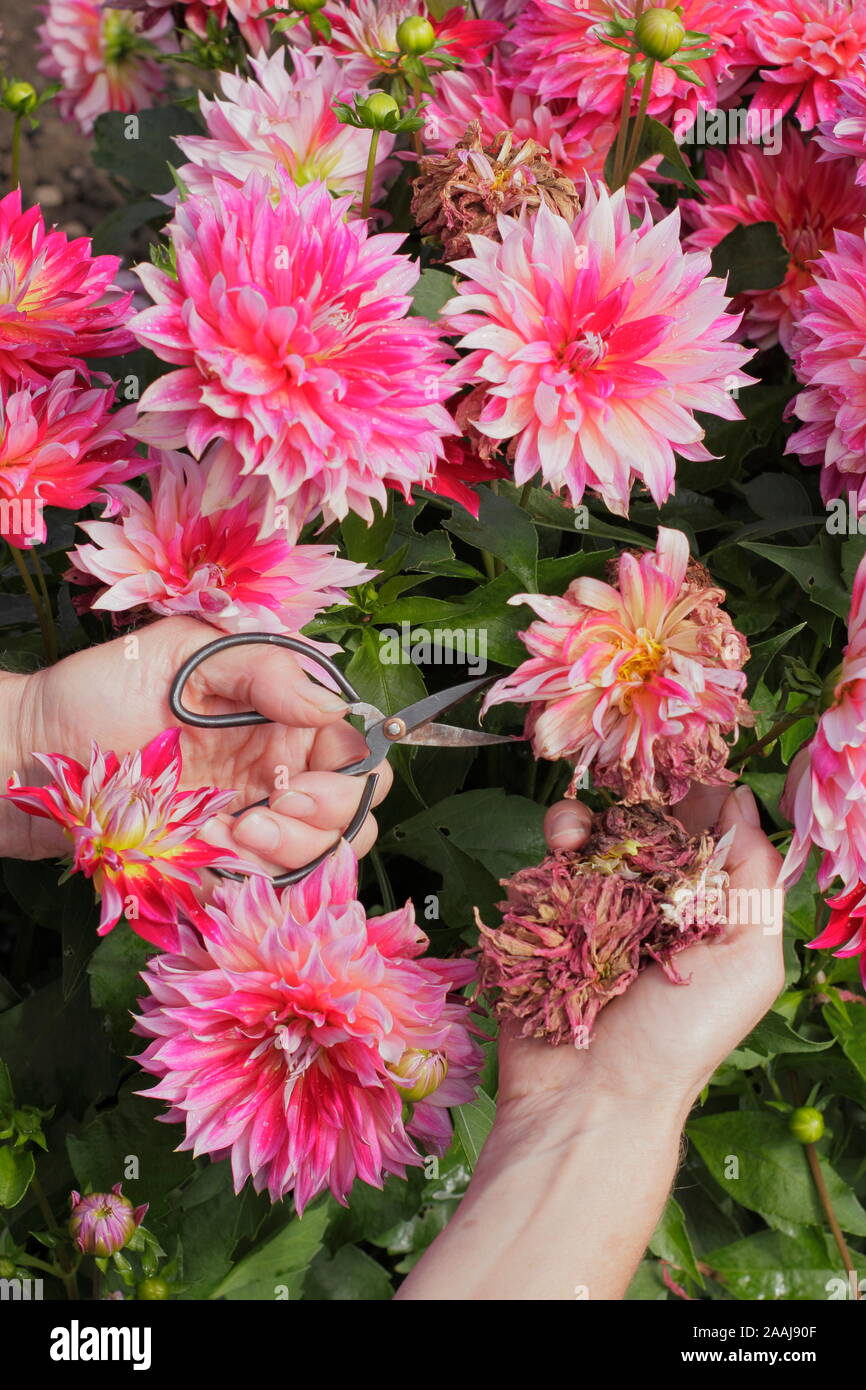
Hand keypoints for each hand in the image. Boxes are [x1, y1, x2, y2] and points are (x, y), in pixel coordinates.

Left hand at [2, 616, 391, 872]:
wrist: (33, 750)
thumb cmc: (102, 689)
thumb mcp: (185, 651)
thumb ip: (265, 666)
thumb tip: (332, 703)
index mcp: (284, 713)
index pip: (357, 747)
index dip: (350, 770)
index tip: (295, 780)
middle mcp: (280, 767)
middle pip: (355, 808)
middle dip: (327, 817)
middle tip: (266, 811)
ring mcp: (255, 818)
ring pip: (324, 855)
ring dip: (292, 852)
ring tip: (234, 834)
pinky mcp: (223, 862)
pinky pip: (273, 886)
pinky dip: (258, 879)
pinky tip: (215, 852)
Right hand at [496, 784, 784, 1124]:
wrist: (590, 1096)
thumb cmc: (681, 1039)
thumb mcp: (750, 959)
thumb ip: (755, 877)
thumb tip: (740, 799)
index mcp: (706, 907)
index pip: (706, 831)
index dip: (697, 789)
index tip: (685, 754)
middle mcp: (653, 900)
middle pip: (648, 821)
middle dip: (641, 790)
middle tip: (633, 766)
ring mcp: (596, 902)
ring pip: (596, 829)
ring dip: (593, 811)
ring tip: (586, 824)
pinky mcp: (547, 911)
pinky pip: (552, 855)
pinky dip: (557, 836)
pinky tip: (563, 844)